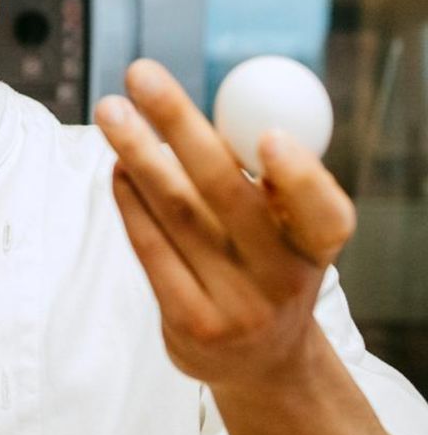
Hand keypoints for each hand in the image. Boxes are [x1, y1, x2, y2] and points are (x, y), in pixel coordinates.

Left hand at [94, 58, 356, 393]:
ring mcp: (239, 308)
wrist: (258, 360)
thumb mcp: (285, 229)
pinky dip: (131, 203)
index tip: (270, 136)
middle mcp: (285, 280)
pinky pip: (152, 250)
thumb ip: (262, 177)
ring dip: (139, 155)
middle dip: (180, 126)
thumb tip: (211, 102)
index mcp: (319, 246)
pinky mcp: (191, 324)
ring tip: (110, 111)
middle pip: (227, 194)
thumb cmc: (266, 263)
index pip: (324, 212)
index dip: (301, 176)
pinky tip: (117, 168)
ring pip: (178, 216)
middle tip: (141, 74)